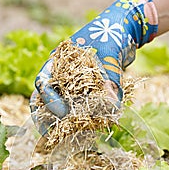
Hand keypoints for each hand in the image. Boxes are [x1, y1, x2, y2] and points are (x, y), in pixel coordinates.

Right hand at [30, 0, 157, 125]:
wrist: (125, 29)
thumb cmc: (111, 34)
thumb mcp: (109, 56)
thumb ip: (110, 80)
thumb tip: (112, 106)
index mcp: (58, 62)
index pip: (43, 84)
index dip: (50, 101)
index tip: (64, 113)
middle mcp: (60, 75)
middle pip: (43, 101)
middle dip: (46, 120)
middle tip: (53, 137)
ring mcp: (71, 85)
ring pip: (57, 109)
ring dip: (61, 124)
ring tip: (70, 140)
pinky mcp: (85, 93)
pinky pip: (76, 111)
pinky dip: (79, 122)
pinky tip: (87, 133)